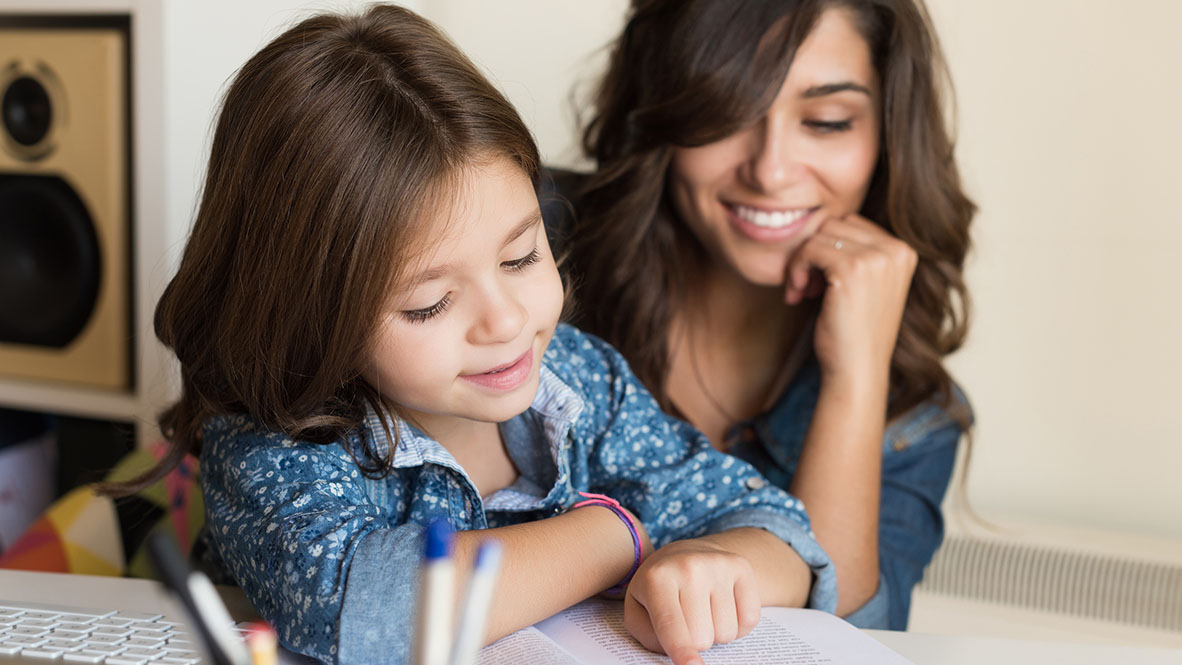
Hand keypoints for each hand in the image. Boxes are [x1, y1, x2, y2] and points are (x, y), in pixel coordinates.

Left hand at [622, 537, 761, 664]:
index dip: (682, 649)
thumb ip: (650, 636)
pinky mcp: (741, 567)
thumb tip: (681, 655)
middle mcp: (689, 567)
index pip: (670, 623)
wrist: (688, 553)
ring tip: (704, 609)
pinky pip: (750, 619)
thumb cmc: (659, 590)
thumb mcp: (638, 610)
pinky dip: (738, 623)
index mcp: (656, 579)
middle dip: (695, 640)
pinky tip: (723, 605)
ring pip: (726, 632)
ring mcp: (717, 565)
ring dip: (716, 631)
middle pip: (701, 637)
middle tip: (686, 618)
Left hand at [783, 214, 917, 382]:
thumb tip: (821, 223)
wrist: (857, 371)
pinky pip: (809, 249)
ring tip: (803, 292)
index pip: (852, 223)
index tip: (819, 281)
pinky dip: (796, 270)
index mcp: (904, 251)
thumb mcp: (866, 286)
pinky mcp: (852, 269)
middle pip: (835, 225)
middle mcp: (896, 250)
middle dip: (814, 253)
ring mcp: (876, 258)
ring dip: (802, 262)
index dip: (828, 249)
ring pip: (820, 235)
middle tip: (807, 287)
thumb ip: (857, 253)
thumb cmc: (855, 333)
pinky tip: (797, 295)